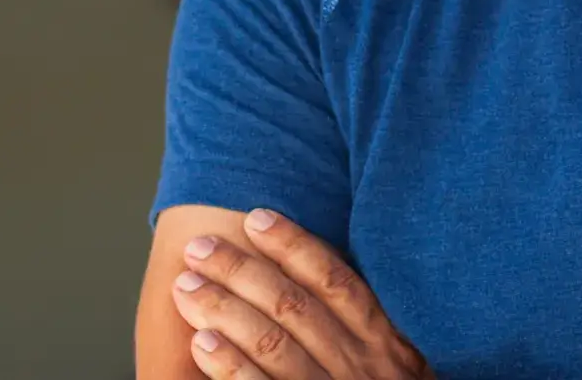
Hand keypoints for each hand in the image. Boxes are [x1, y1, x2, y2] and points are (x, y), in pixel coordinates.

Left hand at [172, 208, 432, 379]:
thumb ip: (366, 323)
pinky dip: (230, 365)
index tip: (255, 217)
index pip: (336, 280)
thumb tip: (314, 271)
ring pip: (273, 343)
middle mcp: (361, 364)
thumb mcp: (395, 359)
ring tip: (186, 285)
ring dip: (224, 309)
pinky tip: (201, 343)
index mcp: (384, 340)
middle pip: (294, 305)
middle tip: (199, 247)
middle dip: (242, 270)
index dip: (294, 245)